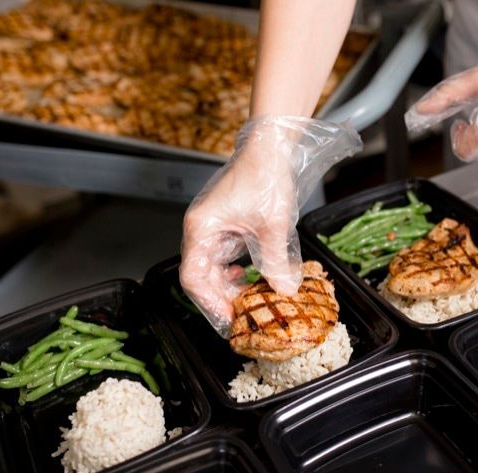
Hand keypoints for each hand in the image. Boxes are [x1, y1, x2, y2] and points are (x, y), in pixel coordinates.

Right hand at [179, 116, 361, 336]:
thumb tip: (283, 291)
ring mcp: (210, 227)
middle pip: (200, 277)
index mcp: (202, 229)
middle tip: (243, 318)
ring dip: (228, 287)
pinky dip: (233, 272)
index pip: (194, 278)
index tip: (230, 320)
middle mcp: (200, 229)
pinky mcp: (223, 225)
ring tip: (249, 300)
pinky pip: (221, 257)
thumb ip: (277, 262)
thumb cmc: (265, 176)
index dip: (210, 304)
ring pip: (211, 269)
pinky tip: (247, 276)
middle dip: (221, 300)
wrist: (269, 147)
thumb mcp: (274, 225)